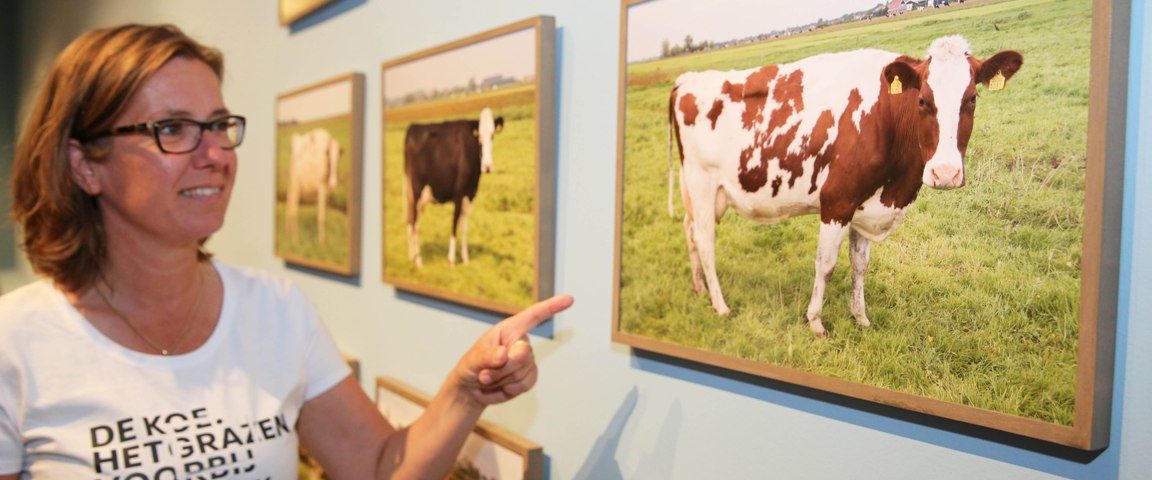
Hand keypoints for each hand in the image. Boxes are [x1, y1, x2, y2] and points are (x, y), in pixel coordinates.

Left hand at [450, 294, 573, 406]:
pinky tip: (500, 386)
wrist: (472, 389)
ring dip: (500, 379)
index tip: (569, 299)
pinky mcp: (529, 377)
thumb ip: (488, 356)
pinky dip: (508, 389)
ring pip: (521, 372)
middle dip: (500, 368)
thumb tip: (504, 354)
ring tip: (488, 378)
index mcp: (509, 329)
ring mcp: (527, 360)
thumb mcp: (473, 359)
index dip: (551, 307)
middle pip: (522, 354)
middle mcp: (521, 342)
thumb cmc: (471, 366)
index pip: (533, 316)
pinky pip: (525, 384)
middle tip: (483, 374)